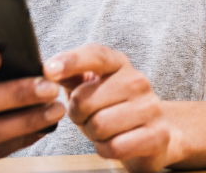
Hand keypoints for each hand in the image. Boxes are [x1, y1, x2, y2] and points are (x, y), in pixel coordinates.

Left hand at [48, 45, 182, 172]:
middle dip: (78, 115)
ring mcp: (150, 107)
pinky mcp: (156, 135)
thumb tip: (49, 70)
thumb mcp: (91, 88)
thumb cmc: (114, 109)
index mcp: (119, 64)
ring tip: (104, 131)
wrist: (155, 134)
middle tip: (89, 117)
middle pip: (84, 100)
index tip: (49, 70)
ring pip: (98, 125)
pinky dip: (106, 150)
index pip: (95, 55)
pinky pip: (114, 147)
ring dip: (93, 134)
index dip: (71, 61)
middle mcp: (137, 81)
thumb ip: (71, 76)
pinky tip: (114, 143)